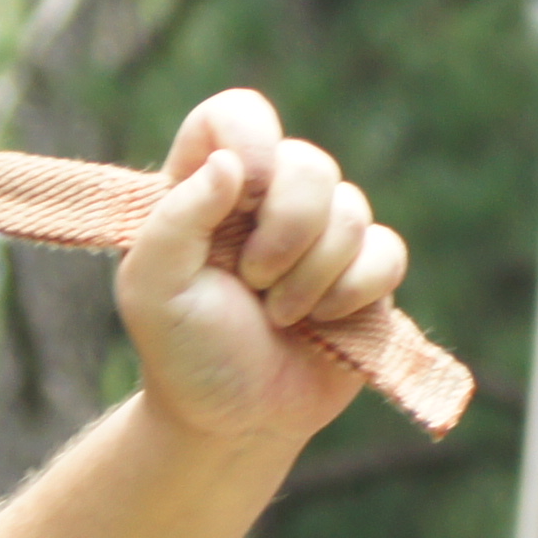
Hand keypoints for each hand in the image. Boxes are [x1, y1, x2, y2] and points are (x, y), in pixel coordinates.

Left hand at [114, 87, 408, 451]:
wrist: (232, 423)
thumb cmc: (184, 352)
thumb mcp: (151, 289)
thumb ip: (175, 218)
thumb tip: (231, 164)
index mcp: (209, 188)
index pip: (234, 114)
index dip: (248, 137)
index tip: (241, 189)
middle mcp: (268, 199)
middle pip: (308, 161)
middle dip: (285, 230)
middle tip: (252, 282)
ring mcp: (322, 233)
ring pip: (351, 208)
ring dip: (310, 275)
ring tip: (278, 315)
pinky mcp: (366, 273)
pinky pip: (386, 252)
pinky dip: (350, 293)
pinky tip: (319, 323)